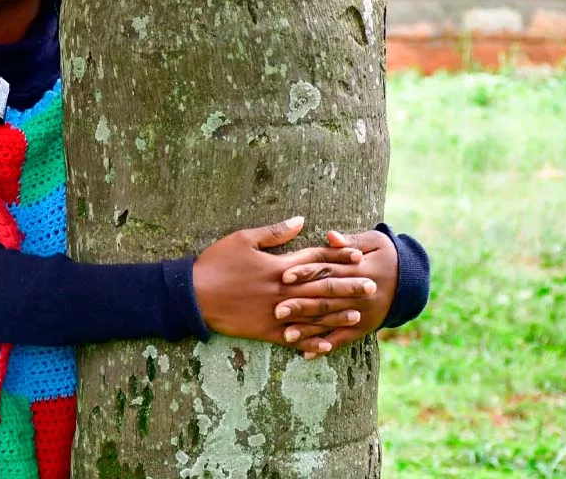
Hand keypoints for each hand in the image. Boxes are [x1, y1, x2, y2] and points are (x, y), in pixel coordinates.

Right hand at [192, 216, 366, 353]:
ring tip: (358, 314)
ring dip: (337, 315)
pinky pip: (294, 338)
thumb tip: (300, 221)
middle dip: (348, 287)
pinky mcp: (265, 330)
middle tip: (372, 286)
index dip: (338, 257)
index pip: (315, 260)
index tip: (358, 256)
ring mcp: (275, 313)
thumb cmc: (216, 263)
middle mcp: (282, 291)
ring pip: (313, 315)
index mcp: (278, 267)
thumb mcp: (242, 239)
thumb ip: (274, 232)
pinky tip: (327, 344)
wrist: (193, 295)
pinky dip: (311, 341)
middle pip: (322, 288)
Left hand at [274, 229, 398, 358]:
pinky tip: (307, 355)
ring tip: (287, 335)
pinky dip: (325, 347)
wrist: (411, 280)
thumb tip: (331, 236)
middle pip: (325, 299)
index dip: (306, 273)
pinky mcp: (363, 328)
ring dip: (308, 330)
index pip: (327, 271)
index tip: (285, 276)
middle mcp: (358, 294)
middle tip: (277, 310)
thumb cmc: (386, 255)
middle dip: (301, 305)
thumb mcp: (374, 242)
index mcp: (357, 270)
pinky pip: (343, 339)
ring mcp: (361, 313)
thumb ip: (351, 240)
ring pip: (330, 322)